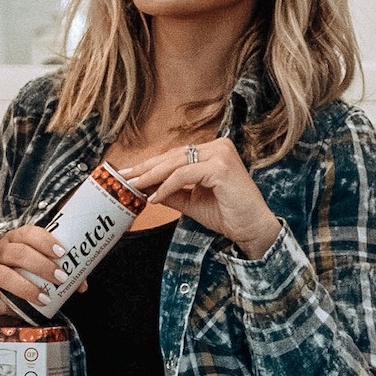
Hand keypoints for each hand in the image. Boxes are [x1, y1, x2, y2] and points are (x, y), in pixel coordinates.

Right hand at [0, 224, 71, 319]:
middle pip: (17, 253)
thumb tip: (81, 284)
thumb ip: (57, 274)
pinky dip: (7, 305)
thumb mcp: (36, 270)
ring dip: (25, 286)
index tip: (61, 252)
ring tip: (43, 297)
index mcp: (14, 240)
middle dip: (41, 265)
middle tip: (59, 278)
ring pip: (2, 274)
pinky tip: (18, 309)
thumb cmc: (17, 276)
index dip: (44, 241)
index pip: (27, 233)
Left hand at [122, 138, 281, 258]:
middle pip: (172, 156)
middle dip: (145, 168)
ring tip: (135, 187)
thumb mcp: (191, 201)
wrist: (251, 228)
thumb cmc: (226, 213)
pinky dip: (167, 186)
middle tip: (124, 177)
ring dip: (152, 177)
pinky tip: (156, 197)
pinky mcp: (221, 167)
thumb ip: (170, 191)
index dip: (150, 165)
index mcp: (212, 151)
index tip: (129, 174)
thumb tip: (145, 189)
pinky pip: (184, 175)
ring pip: (176, 163)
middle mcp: (218, 147)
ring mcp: (221, 154)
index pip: (175, 155)